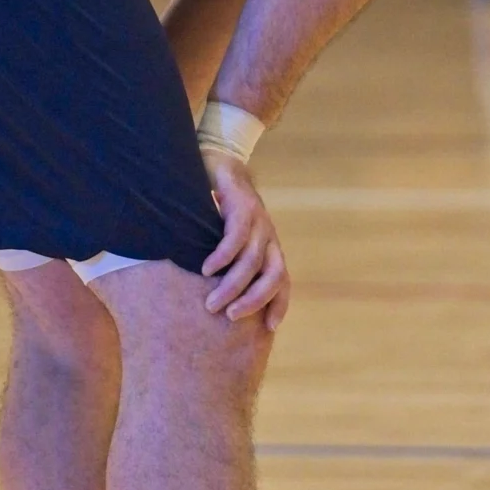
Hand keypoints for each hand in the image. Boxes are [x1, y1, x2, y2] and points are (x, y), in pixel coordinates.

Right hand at [200, 153, 290, 328]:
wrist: (220, 162)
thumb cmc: (220, 208)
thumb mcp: (229, 239)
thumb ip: (229, 264)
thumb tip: (214, 298)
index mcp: (269, 247)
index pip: (282, 281)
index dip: (279, 304)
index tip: (269, 328)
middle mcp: (268, 236)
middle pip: (274, 275)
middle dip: (254, 300)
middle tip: (231, 317)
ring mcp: (258, 220)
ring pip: (252, 260)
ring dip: (233, 285)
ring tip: (212, 303)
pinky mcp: (242, 205)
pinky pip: (236, 236)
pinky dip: (223, 256)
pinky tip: (207, 269)